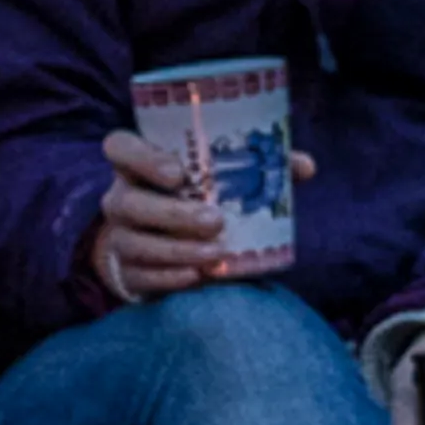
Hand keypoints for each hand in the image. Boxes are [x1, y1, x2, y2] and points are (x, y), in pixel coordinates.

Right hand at [89, 130, 316, 303]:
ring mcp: (119, 235)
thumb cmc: (201, 199)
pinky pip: (138, 276)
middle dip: (171, 213)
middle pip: (126, 201)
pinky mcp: (127, 271)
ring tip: (216, 254)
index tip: (178, 173)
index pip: (119, 147)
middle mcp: (121, 196)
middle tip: (215, 221)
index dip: (141, 157)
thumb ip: (262, 167)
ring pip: (132, 241)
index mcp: (139, 164)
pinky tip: (197, 277)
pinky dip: (168, 277)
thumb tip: (305, 166)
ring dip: (175, 249)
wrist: (170, 245)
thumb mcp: (225, 178)